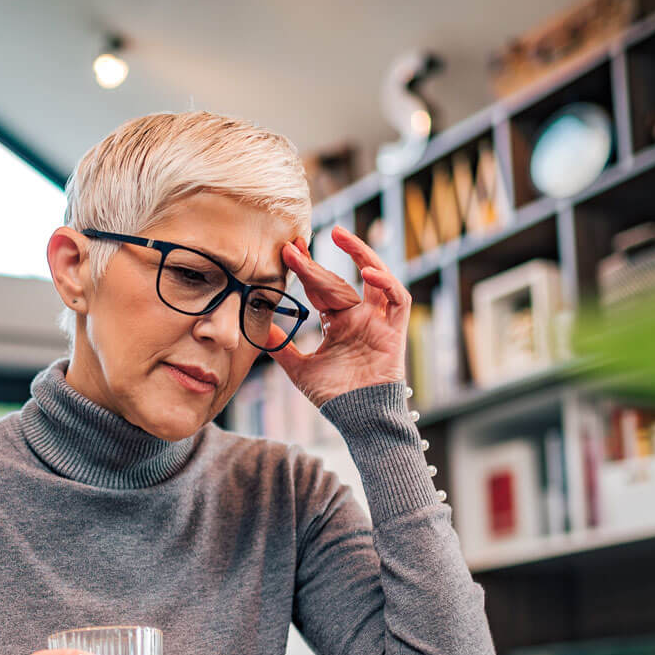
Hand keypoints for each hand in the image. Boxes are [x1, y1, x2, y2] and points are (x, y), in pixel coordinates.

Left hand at [273, 224, 409, 406]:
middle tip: (296, 245)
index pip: (321, 288)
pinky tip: (368, 272)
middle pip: (339, 281)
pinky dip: (386, 283)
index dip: (306, 269)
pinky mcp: (395, 330)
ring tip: (341, 235)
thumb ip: (281, 348)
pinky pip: (398, 299)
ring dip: (361, 254)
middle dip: (318, 263)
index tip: (288, 251)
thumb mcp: (300, 369)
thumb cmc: (335, 397)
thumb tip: (256, 329)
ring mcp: (379, 321)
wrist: (358, 419)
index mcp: (338, 323)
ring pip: (376, 277)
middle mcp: (359, 317)